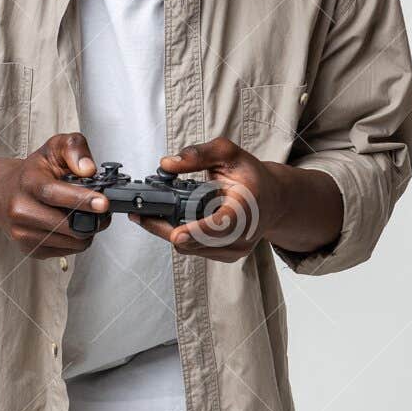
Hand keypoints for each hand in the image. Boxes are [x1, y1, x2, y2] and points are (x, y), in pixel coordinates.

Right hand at [0, 133, 109, 259]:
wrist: (3, 193)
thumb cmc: (33, 172)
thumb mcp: (54, 148)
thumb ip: (74, 148)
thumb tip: (88, 169)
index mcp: (28, 182)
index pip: (53, 193)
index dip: (81, 199)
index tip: (102, 203)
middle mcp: (20, 209)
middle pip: (66, 223)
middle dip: (93, 218)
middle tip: (103, 208)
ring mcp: (23, 232)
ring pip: (71, 241)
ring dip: (88, 231)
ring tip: (87, 215)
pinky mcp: (30, 249)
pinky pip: (67, 251)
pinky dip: (77, 240)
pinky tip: (73, 226)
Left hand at [131, 138, 280, 262]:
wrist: (272, 200)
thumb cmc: (252, 178)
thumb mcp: (229, 154)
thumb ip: (199, 154)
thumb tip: (168, 164)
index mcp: (247, 208)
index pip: (223, 224)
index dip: (199, 230)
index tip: (178, 233)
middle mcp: (242, 235)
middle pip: (196, 240)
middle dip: (165, 227)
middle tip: (139, 213)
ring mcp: (234, 249)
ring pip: (190, 248)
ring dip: (169, 232)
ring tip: (155, 213)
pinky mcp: (225, 256)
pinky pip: (193, 250)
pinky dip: (180, 236)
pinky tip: (174, 220)